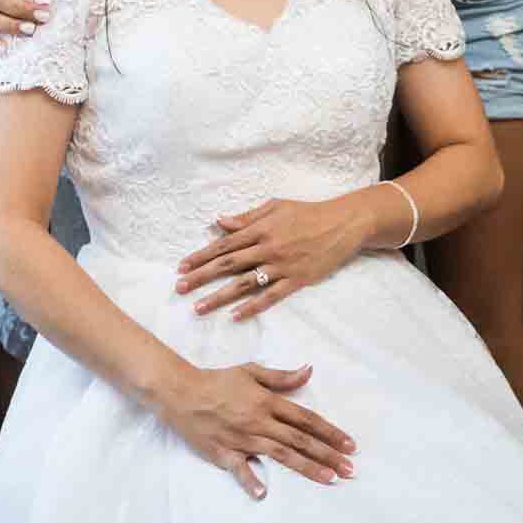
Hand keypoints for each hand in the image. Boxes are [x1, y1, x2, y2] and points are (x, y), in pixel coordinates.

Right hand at [155, 362, 355, 497]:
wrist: (182, 392)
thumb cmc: (218, 381)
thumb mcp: (251, 371)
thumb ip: (281, 377)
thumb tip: (308, 371)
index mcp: (267, 402)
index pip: (305, 419)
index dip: (329, 431)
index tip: (348, 444)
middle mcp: (259, 421)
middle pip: (300, 440)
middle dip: (327, 454)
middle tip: (349, 468)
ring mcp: (243, 439)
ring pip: (281, 454)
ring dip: (306, 467)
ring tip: (329, 479)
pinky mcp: (225, 453)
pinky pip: (239, 469)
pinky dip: (250, 480)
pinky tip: (263, 492)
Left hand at [176, 197, 370, 320]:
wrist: (343, 224)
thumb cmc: (307, 213)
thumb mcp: (275, 206)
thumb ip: (247, 217)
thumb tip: (219, 222)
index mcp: (261, 228)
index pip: (224, 244)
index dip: (201, 255)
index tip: (182, 267)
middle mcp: (267, 247)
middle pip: (228, 264)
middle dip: (201, 276)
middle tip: (179, 288)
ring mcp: (282, 265)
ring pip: (244, 283)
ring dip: (219, 297)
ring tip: (199, 307)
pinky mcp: (296, 280)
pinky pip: (270, 296)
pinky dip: (252, 307)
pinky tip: (235, 316)